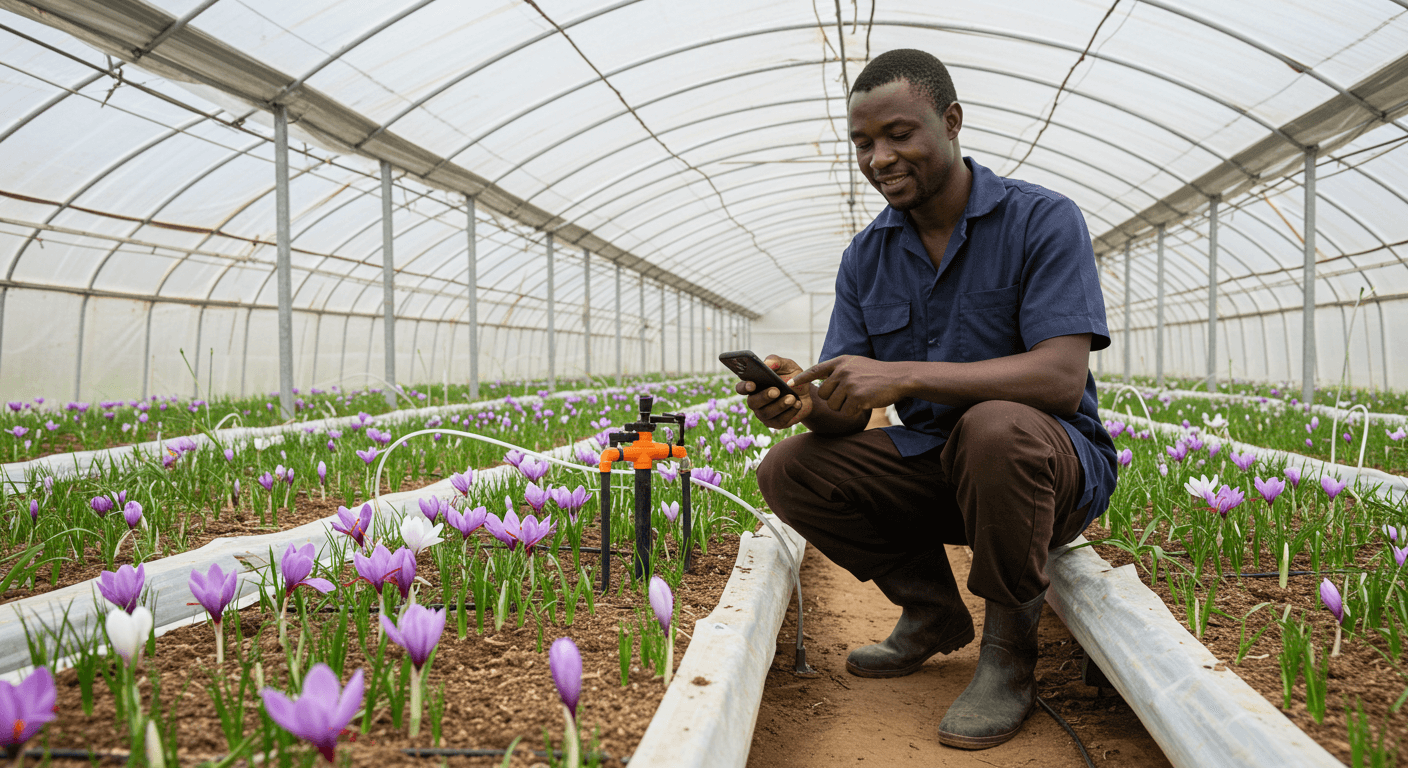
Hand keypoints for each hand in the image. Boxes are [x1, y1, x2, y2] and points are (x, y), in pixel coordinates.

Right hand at [736, 355, 812, 428]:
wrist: (807, 392)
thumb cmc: (792, 377)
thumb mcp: (787, 365)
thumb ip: (776, 361)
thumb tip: (766, 363)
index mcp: (753, 385)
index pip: (741, 388)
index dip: (744, 387)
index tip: (752, 384)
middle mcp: (755, 401)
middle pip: (752, 403)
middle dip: (764, 397)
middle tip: (776, 391)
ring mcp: (764, 414)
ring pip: (766, 413)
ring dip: (780, 405)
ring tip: (792, 398)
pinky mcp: (776, 423)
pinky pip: (779, 421)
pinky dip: (790, 412)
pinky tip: (797, 404)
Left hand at [787, 355, 905, 421]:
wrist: (898, 377)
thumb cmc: (877, 373)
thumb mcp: (856, 364)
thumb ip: (839, 370)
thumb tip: (820, 382)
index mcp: (840, 362)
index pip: (815, 370)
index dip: (801, 378)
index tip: (788, 383)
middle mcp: (842, 371)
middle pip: (823, 394)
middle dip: (834, 399)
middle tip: (850, 395)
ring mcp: (849, 383)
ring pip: (833, 405)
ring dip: (844, 406)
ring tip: (859, 397)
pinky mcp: (856, 396)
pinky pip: (846, 412)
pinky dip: (854, 411)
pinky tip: (865, 402)